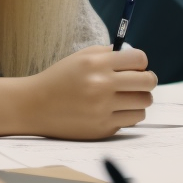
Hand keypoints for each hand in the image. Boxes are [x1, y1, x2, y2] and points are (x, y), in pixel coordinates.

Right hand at [22, 45, 155, 139]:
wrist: (34, 106)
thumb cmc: (60, 78)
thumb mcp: (81, 57)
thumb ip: (109, 54)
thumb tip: (137, 59)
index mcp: (96, 64)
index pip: (139, 59)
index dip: (141, 62)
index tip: (136, 66)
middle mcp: (101, 85)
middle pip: (148, 82)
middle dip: (147, 80)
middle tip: (140, 82)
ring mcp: (102, 109)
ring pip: (144, 103)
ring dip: (140, 99)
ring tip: (128, 97)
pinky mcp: (102, 128)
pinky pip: (132, 120)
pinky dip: (128, 114)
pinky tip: (115, 109)